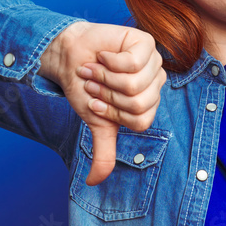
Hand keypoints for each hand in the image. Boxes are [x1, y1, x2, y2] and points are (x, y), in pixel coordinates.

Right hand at [40, 22, 165, 185]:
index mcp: (149, 103)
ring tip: (96, 70)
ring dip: (105, 78)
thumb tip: (93, 183)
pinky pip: (131, 62)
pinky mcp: (146, 43)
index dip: (113, 114)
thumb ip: (103, 151)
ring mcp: (154, 62)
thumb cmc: (85, 87)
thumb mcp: (96, 123)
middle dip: (107, 96)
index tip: (97, 103)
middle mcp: (156, 83)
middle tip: (95, 85)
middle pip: (138, 103)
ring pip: (134, 84)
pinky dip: (109, 61)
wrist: (69, 56)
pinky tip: (104, 56)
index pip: (140, 121)